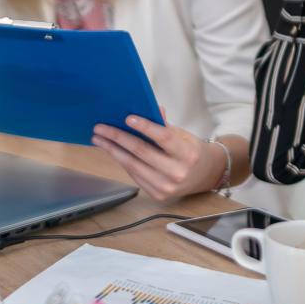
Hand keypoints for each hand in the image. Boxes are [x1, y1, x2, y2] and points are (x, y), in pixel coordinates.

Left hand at [91, 112, 221, 201]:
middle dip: (118, 137)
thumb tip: (146, 109)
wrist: (205, 175)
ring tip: (99, 138)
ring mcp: (167, 186)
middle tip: (101, 128)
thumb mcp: (183, 135)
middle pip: (142, 151)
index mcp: (188, 154)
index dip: (145, 127)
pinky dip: (121, 161)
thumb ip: (163, 125)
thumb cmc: (191, 151)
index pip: (164, 137)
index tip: (127, 118)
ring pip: (133, 165)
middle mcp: (177, 172)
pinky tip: (112, 150)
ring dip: (113, 150)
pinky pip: (134, 175)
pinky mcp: (157, 194)